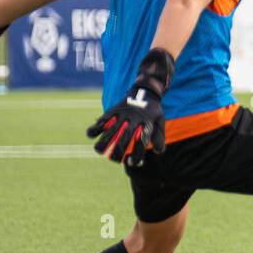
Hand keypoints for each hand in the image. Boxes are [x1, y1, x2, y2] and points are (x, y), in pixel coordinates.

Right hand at [87, 48, 172, 166]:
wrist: (145, 90)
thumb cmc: (153, 110)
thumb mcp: (160, 122)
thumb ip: (159, 137)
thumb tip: (158, 152)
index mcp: (145, 127)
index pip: (139, 147)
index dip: (135, 158)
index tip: (131, 162)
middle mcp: (132, 123)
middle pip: (120, 145)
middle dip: (116, 156)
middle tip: (115, 159)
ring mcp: (120, 118)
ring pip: (106, 137)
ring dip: (101, 147)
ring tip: (101, 150)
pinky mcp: (111, 113)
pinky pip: (97, 124)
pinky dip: (92, 131)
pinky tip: (94, 134)